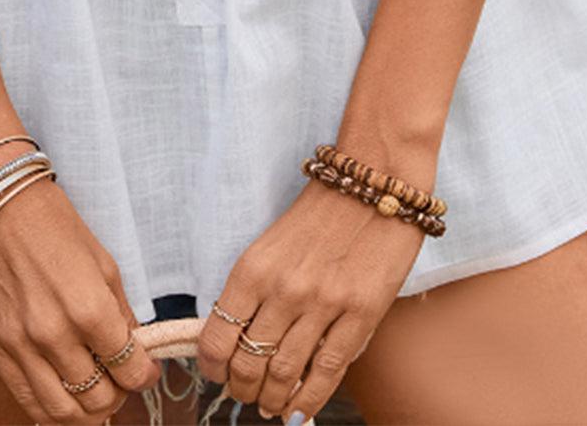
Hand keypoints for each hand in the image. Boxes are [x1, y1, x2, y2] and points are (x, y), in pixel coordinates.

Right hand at [0, 167, 161, 423]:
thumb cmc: (50, 221)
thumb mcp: (101, 259)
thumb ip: (119, 310)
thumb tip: (135, 348)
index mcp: (88, 307)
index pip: (129, 368)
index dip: (144, 375)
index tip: (145, 370)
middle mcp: (53, 334)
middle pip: (98, 399)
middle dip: (118, 395)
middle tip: (120, 380)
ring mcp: (19, 345)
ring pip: (62, 412)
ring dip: (86, 412)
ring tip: (95, 394)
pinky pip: (26, 399)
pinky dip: (50, 408)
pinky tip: (63, 394)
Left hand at [196, 144, 435, 422]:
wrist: (372, 184)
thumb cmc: (319, 212)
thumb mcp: (271, 244)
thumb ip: (254, 288)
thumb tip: (236, 337)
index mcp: (253, 267)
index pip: (217, 336)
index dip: (213, 367)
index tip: (217, 374)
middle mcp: (283, 289)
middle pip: (249, 363)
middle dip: (243, 388)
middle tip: (247, 393)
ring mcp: (323, 304)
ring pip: (285, 374)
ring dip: (272, 399)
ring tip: (271, 405)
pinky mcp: (360, 314)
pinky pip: (328, 371)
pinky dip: (309, 399)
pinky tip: (300, 410)